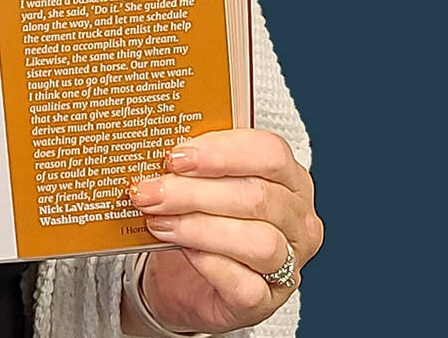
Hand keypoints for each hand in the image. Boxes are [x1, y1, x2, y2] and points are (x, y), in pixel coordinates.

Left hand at [127, 129, 323, 333]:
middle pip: (257, 197)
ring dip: (199, 228)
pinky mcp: (267, 300)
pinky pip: (246, 284)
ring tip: (157, 221)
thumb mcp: (198, 182)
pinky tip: (181, 251)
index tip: (175, 157)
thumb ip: (189, 165)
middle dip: (194, 192)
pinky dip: (209, 264)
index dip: (221, 153)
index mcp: (289, 178)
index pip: (270, 153)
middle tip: (149, 192)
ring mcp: (289, 264)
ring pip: (259, 241)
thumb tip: (151, 147)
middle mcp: (298, 221)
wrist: (185, 279)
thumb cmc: (197, 218)